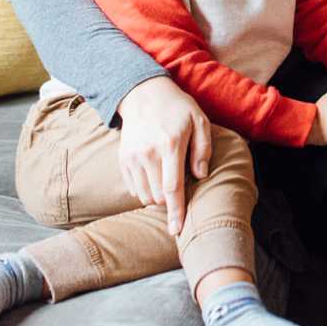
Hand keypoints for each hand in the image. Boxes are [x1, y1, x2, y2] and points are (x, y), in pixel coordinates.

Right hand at [115, 76, 211, 236]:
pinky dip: (146, 190)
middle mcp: (148, 153)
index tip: (178, 230)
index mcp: (170, 145)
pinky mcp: (123, 159)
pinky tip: (156, 175)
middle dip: (171, 201)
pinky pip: (135, 188)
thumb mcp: (200, 121)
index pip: (173, 187)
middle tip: (182, 184)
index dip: (176, 211)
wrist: (144, 94)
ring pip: (146, 196)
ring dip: (158, 197)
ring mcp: (132, 157)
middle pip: (159, 196)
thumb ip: (203, 149)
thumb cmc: (178, 109)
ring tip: (169, 178)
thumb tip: (201, 176)